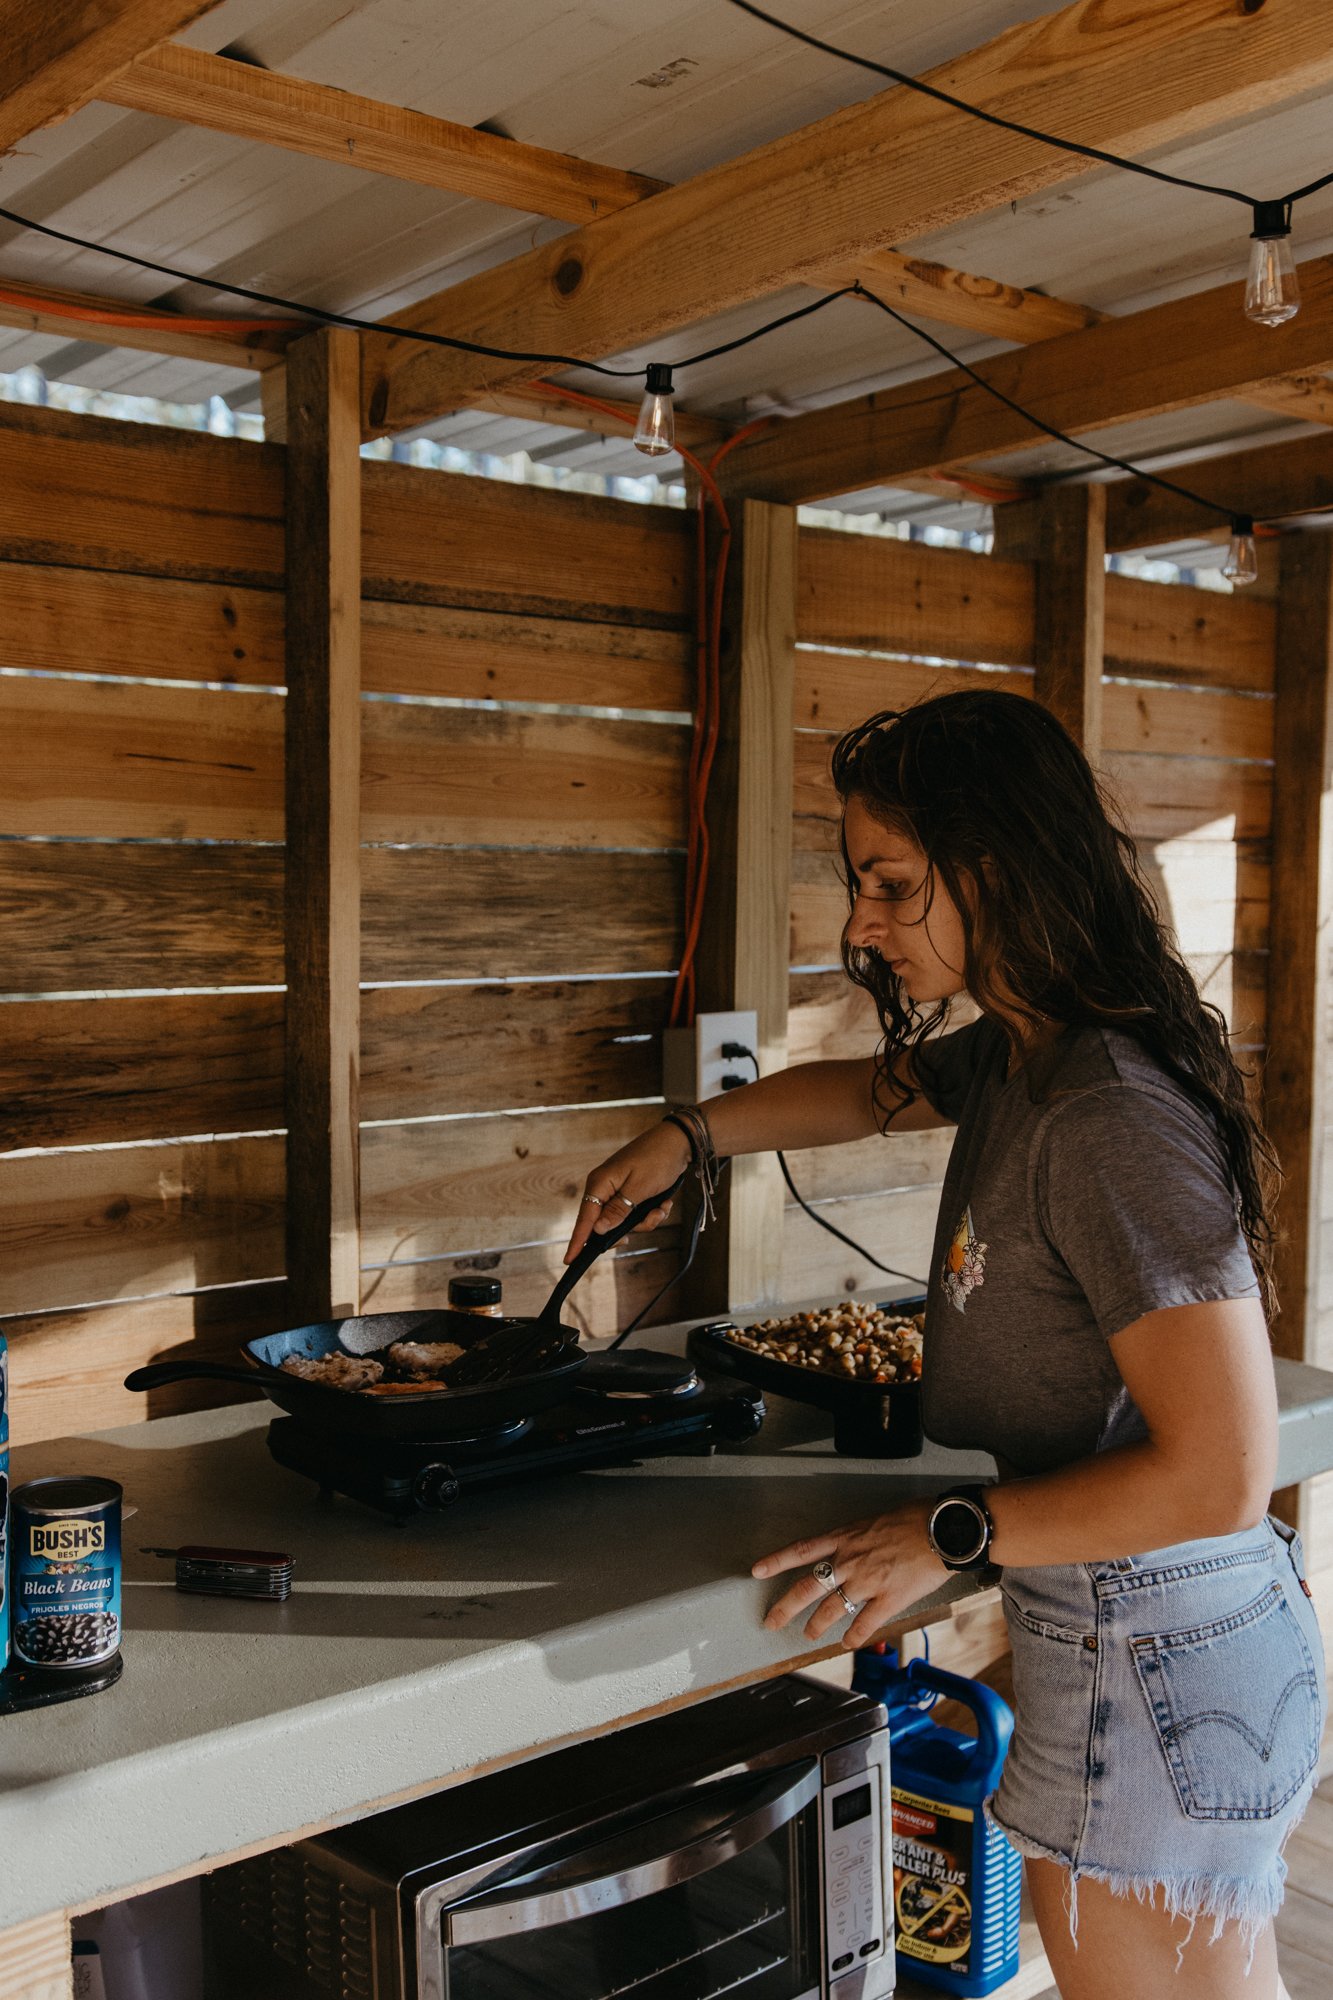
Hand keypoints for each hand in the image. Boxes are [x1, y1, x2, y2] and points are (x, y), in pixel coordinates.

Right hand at [563, 1122, 692, 1263]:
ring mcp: (617, 1190)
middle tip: (650, 1220)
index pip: (585, 1219)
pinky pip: (635, 1214)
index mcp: (600, 1183)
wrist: (678, 1142)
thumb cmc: (658, 1159)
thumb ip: (618, 1210)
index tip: (569, 1261)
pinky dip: (651, 1212)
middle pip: (606, 1224)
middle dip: (631, 1228)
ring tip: (662, 1207)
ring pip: (624, 1222)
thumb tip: (598, 1230)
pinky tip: (664, 1203)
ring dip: (646, 1220)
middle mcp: (604, 1187)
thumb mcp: (640, 1188)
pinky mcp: (629, 1193)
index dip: (578, 1241)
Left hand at [752, 1501, 950, 1649]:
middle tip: (771, 1621)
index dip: (776, 1561)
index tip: (756, 1570)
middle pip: (807, 1587)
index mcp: (845, 1538)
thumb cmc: (914, 1519)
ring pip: (831, 1610)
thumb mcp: (875, 1522)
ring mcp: (867, 1582)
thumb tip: (850, 1552)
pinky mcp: (888, 1599)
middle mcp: (849, 1561)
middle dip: (785, 1607)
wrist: (943, 1529)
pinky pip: (864, 1624)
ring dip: (817, 1625)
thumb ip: (857, 1540)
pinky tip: (847, 1643)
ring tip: (809, 1635)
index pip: (801, 1551)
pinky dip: (853, 1636)